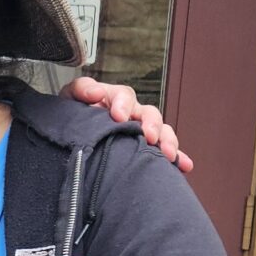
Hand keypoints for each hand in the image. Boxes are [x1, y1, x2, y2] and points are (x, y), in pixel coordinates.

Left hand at [65, 74, 193, 172]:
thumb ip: (81, 90)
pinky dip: (177, 158)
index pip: (124, 96)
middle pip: (149, 114)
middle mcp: (133, 114)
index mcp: (115, 100)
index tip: (118, 117)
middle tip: (150, 136)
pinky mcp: (146, 149)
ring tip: (168, 153)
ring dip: (167, 141)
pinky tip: (184, 166)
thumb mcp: (71, 98)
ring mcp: (141, 131)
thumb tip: (96, 93)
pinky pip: (165, 152)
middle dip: (152, 125)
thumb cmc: (74, 116)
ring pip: (161, 131)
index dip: (124, 105)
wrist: (71, 137)